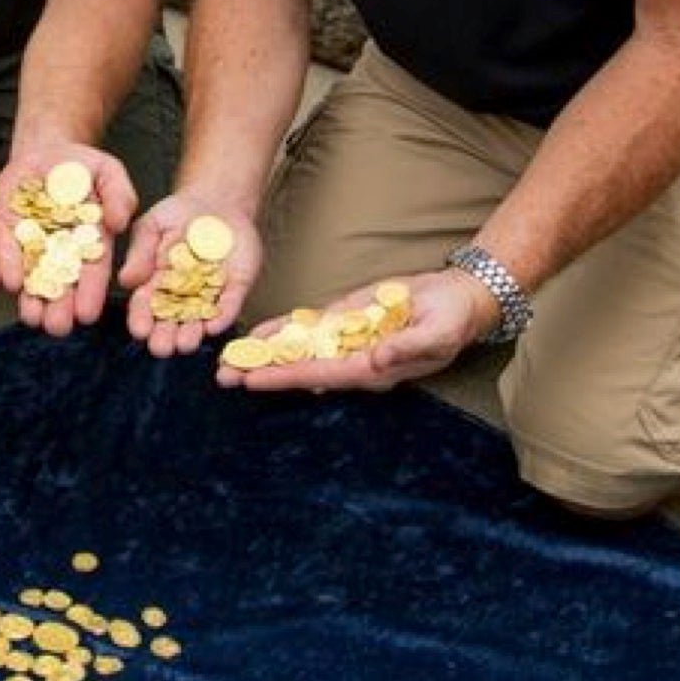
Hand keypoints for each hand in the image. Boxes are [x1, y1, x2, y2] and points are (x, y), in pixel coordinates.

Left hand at [0, 141, 137, 337]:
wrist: (46, 152)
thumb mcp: (109, 173)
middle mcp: (61, 251)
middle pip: (62, 283)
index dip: (90, 293)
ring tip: (32, 317)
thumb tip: (119, 223)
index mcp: (91, 241)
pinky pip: (6, 251)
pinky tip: (7, 284)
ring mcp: (33, 243)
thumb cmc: (84, 166)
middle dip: (60, 307)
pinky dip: (6, 266)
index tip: (88, 314)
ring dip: (32, 298)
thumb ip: (119, 196)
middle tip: (58, 327)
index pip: (93, 271)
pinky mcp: (8, 231)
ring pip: (33, 276)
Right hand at [118, 191, 259, 355]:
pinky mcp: (235, 287)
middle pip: (172, 319)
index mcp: (157, 281)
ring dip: (192, 333)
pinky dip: (223, 316)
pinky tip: (214, 326)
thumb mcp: (152, 226)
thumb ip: (140, 252)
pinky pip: (229, 304)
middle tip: (161, 347)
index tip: (139, 330)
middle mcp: (182, 293)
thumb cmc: (179, 211)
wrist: (216, 200)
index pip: (147, 305)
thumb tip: (125, 280)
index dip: (142, 318)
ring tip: (185, 344)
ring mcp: (209, 292)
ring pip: (199, 318)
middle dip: (166, 335)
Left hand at [214, 267, 488, 393]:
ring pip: (298, 351)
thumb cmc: (452, 320)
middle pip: (300, 370)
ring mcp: (346, 342)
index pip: (321, 375)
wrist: (457, 300)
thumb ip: (408, 347)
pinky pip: (308, 331)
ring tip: (225, 361)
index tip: (254, 380)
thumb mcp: (439, 332)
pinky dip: (282, 332)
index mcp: (374, 369)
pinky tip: (257, 335)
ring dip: (263, 354)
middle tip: (222, 378)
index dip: (286, 377)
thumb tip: (377, 359)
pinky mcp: (345, 322)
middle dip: (262, 372)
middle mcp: (353, 361)